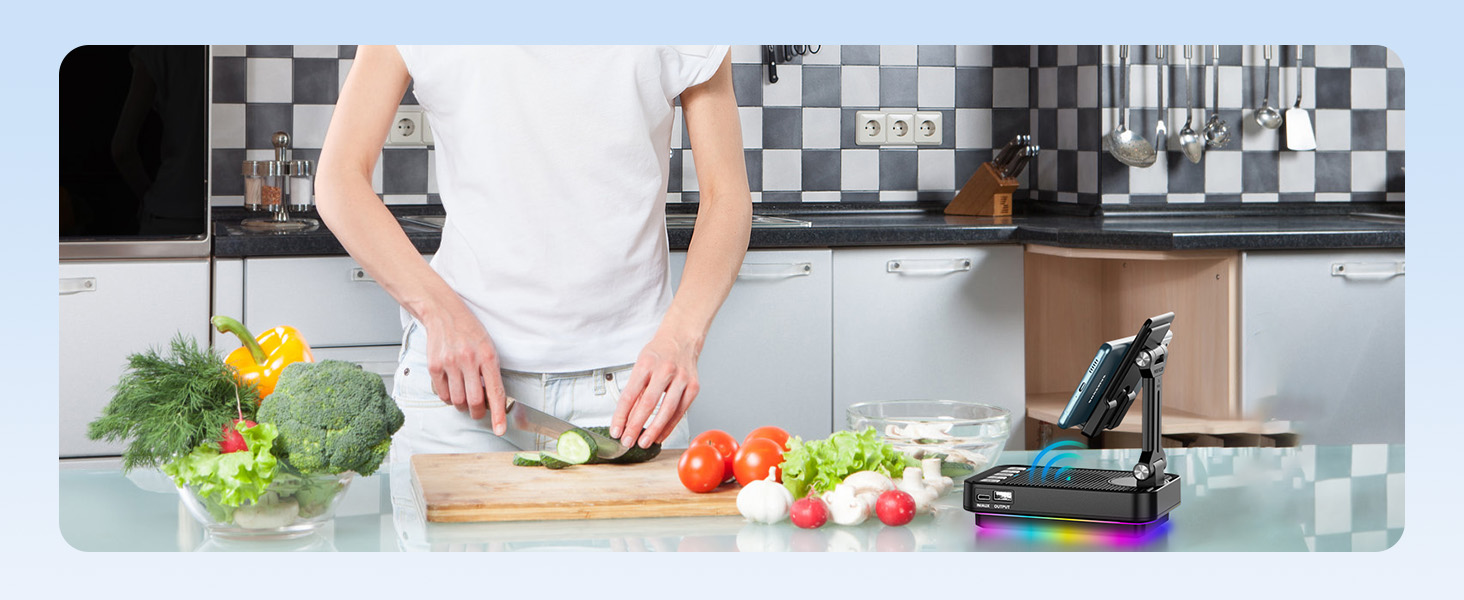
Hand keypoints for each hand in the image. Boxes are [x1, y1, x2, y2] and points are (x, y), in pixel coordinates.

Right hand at [424, 309, 508, 434]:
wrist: (443, 312)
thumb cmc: (469, 330)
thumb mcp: (488, 346)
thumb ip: (490, 372)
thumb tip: (491, 399)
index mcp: (487, 356)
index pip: (495, 392)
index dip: (498, 415)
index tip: (500, 430)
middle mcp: (469, 360)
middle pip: (474, 402)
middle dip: (478, 413)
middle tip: (479, 411)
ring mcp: (450, 364)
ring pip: (457, 401)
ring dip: (463, 405)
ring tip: (464, 394)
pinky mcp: (434, 366)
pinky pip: (442, 394)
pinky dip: (449, 398)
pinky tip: (452, 388)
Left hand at [611, 330, 702, 447]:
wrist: (682, 339)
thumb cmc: (658, 353)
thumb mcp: (641, 365)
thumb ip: (635, 391)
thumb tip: (627, 419)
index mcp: (646, 363)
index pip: (630, 394)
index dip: (621, 416)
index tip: (616, 430)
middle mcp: (665, 370)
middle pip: (648, 404)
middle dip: (636, 426)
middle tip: (628, 441)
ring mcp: (682, 378)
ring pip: (667, 410)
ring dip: (654, 430)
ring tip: (644, 442)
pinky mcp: (693, 386)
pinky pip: (680, 411)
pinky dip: (669, 426)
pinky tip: (660, 435)